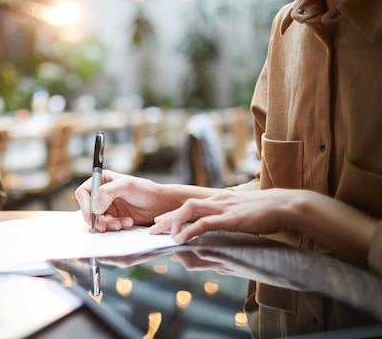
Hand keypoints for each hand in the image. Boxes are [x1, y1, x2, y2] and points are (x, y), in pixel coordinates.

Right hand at [74, 170, 174, 232]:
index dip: (84, 205)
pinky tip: (128, 223)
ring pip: (98, 220)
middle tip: (105, 226)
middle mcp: (103, 194)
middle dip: (97, 219)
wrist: (162, 205)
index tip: (90, 216)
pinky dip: (115, 227)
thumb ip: (108, 192)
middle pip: (88, 209)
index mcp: (103, 181)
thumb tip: (94, 206)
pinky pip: (107, 226)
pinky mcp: (114, 218)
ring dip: (108, 225)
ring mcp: (108, 207)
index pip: (83, 192)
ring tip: (122, 223)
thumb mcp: (127, 185)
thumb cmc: (147, 191)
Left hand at [150, 189, 294, 242]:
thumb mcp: (245, 212)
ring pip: (189, 210)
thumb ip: (231, 217)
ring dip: (173, 222)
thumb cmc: (270, 211)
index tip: (161, 221)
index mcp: (221, 199)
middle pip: (185, 205)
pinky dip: (189, 231)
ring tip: (162, 235)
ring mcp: (223, 208)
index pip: (192, 204)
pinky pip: (204, 223)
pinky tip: (180, 239)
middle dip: (167, 218)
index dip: (175, 213)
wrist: (287, 205)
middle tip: (152, 229)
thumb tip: (226, 224)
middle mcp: (218, 200)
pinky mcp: (230, 218)